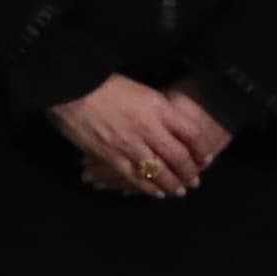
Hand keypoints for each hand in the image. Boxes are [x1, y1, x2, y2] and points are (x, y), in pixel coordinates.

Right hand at [48, 76, 208, 196]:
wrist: (71, 87)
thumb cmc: (105, 83)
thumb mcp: (141, 90)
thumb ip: (157, 109)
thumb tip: (172, 124)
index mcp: (159, 108)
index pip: (191, 134)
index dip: (201, 149)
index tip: (205, 158)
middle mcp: (150, 128)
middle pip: (179, 157)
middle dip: (189, 172)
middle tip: (195, 181)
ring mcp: (131, 145)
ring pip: (160, 171)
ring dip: (172, 184)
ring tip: (178, 191)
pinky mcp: (112, 157)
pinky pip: (135, 178)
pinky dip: (148, 188)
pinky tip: (155, 192)